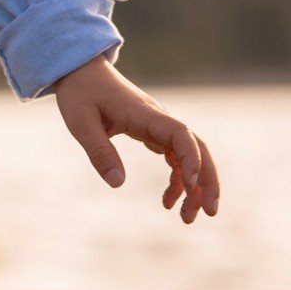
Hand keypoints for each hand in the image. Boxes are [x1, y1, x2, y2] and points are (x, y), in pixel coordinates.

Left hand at [51, 54, 219, 223]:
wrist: (81, 71)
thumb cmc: (80, 93)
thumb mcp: (81, 123)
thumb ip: (99, 152)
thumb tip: (117, 183)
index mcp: (144, 113)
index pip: (180, 134)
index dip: (190, 158)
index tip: (190, 185)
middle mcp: (159, 119)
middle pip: (197, 148)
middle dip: (208, 180)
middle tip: (210, 212)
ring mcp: (159, 127)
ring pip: (189, 156)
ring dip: (194, 186)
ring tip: (187, 218)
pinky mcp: (153, 133)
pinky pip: (174, 158)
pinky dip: (177, 180)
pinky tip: (168, 202)